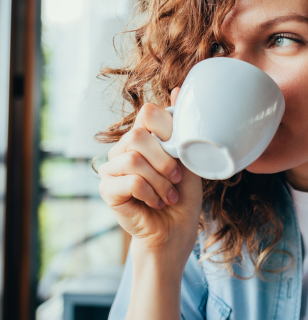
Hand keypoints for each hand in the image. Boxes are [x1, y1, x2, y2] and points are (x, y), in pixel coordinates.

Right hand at [98, 88, 202, 265]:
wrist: (176, 230)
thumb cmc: (183, 195)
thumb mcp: (188, 157)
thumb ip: (181, 128)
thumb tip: (178, 89)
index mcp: (143, 137)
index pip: (148, 113)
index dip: (168, 129)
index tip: (180, 152)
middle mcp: (123, 148)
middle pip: (139, 135)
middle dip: (165, 160)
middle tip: (177, 180)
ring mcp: (111, 168)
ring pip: (134, 158)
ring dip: (160, 181)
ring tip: (169, 195)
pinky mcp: (107, 189)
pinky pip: (129, 180)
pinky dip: (150, 193)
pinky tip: (157, 203)